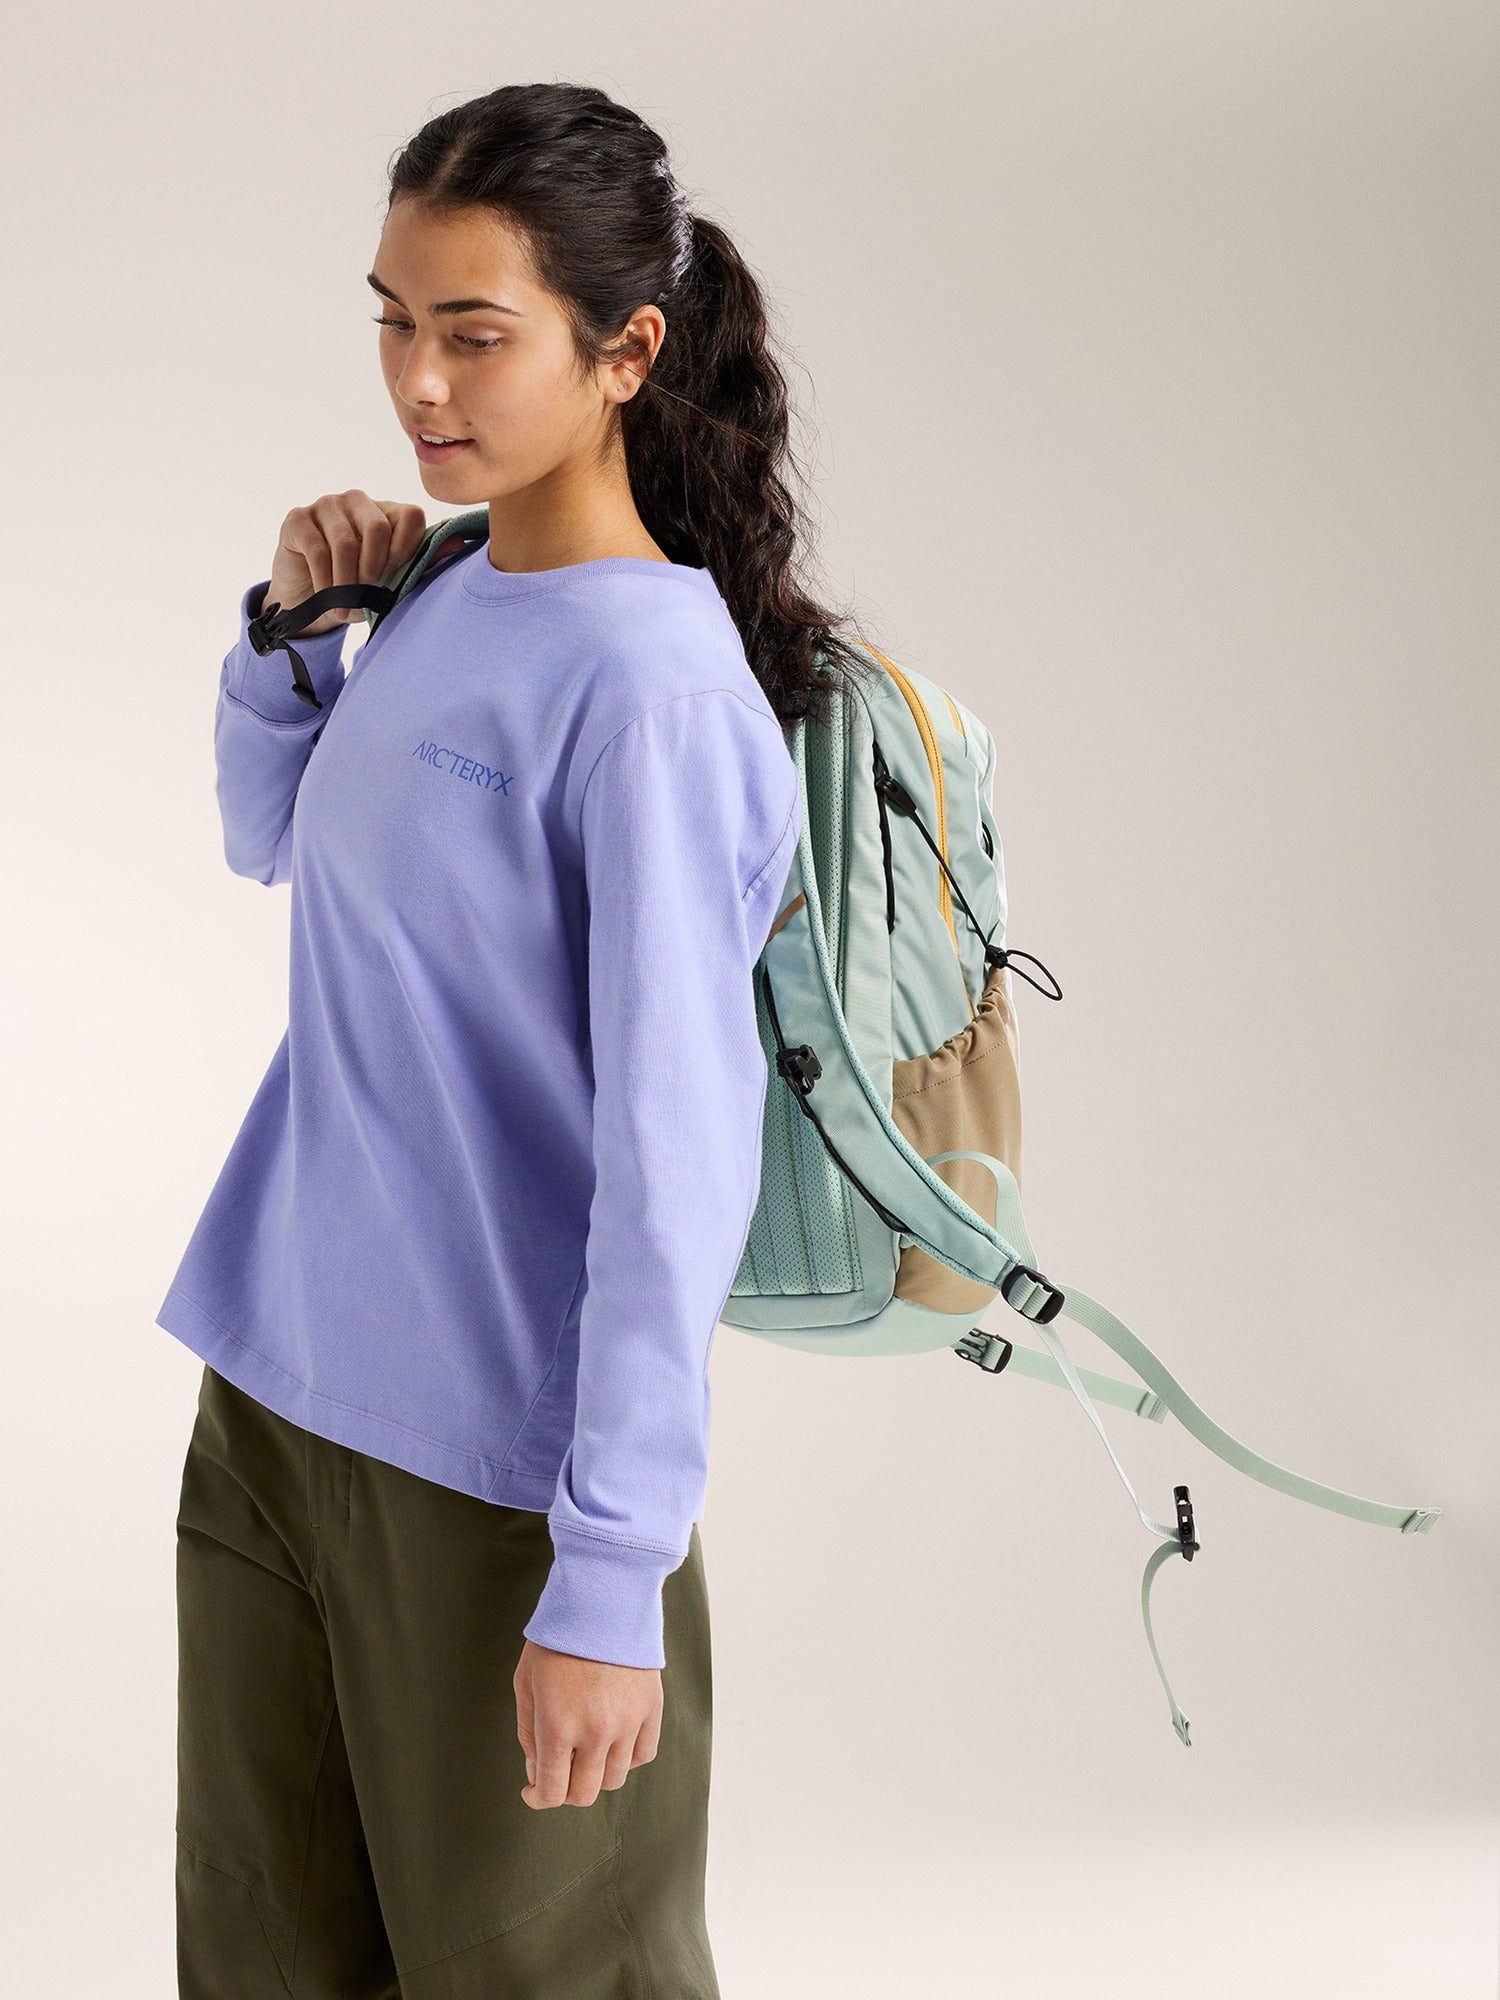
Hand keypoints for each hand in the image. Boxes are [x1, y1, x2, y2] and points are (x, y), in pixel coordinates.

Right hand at [261, 491, 427, 636]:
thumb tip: (458, 543)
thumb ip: (422, 562)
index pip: (412, 515)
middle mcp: (358, 501)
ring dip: (348, 581)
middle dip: (375, 568)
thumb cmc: (354, 588)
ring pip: (346, 542)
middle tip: (367, 592)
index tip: (393, 575)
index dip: (406, 550)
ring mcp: (326, 505)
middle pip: (379, 527)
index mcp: (386, 511)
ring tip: (345, 603)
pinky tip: (327, 598)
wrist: (307, 600)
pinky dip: (325, 581)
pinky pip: (318, 550)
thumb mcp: (391, 581)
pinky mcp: (297, 518)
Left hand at [513, 1637, 662, 1809]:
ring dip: (596, 1773)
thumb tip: (537, 1772)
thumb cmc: (558, 1639)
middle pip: (584, 1793)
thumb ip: (528, 1733)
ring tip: (587, 1750)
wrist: (602, 1600)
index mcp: (558, 1725)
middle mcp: (596, 1731)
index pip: (552, 1791)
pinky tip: (614, 1741)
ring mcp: (628, 1722)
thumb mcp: (525, 1683)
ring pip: (615, 1779)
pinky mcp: (651, 1709)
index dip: (538, 1798)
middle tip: (560, 1771)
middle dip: (565, 1790)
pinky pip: (643, 1755)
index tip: (534, 1791)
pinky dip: (627, 1757)